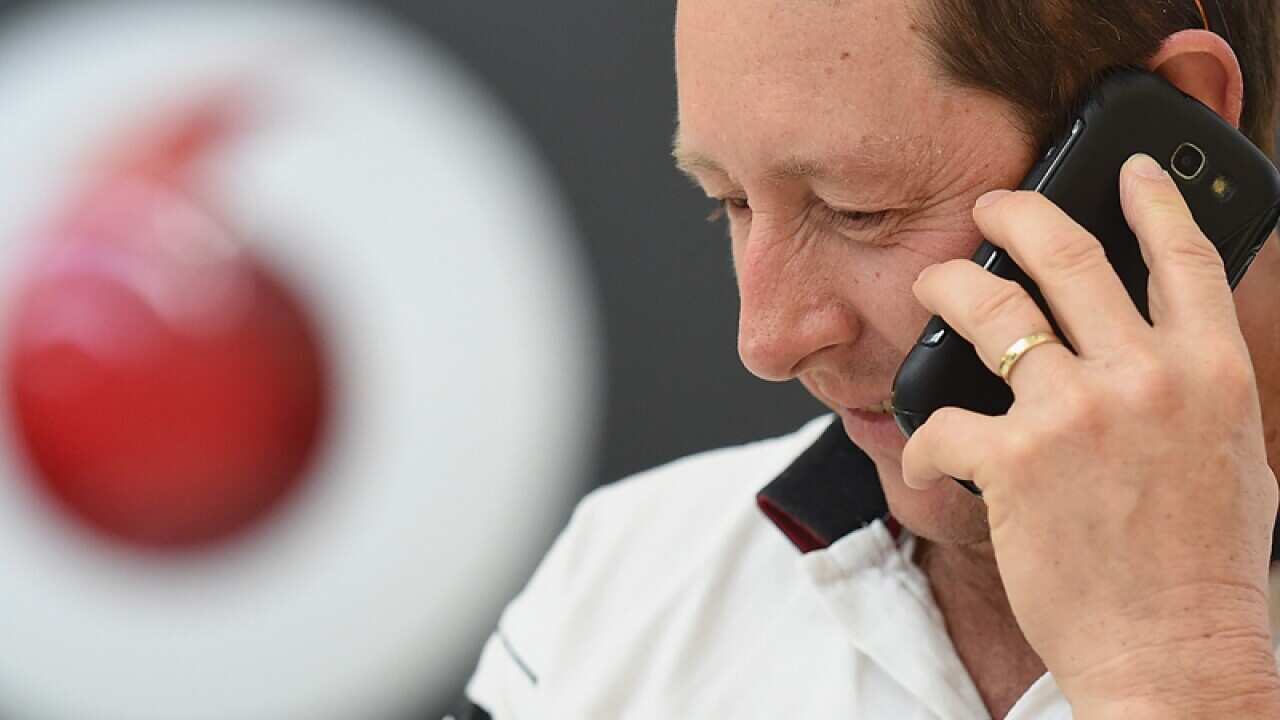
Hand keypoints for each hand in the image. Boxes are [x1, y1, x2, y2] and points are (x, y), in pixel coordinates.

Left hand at [902, 154, 1279, 716]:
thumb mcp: (1228, 455)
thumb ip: (1189, 388)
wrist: (1174, 651)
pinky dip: (923, 440)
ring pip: (989, 309)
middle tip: (988, 205)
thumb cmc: (1200, 565)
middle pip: (1068, 254)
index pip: (1184, 257)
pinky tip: (924, 463)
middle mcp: (1146, 376)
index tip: (1123, 167)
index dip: (1151, 200)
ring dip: (947, 288)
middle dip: (1017, 212)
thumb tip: (1150, 348)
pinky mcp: (1015, 459)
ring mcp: (1077, 412)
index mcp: (1211, 371)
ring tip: (930, 288)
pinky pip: (942, 420)